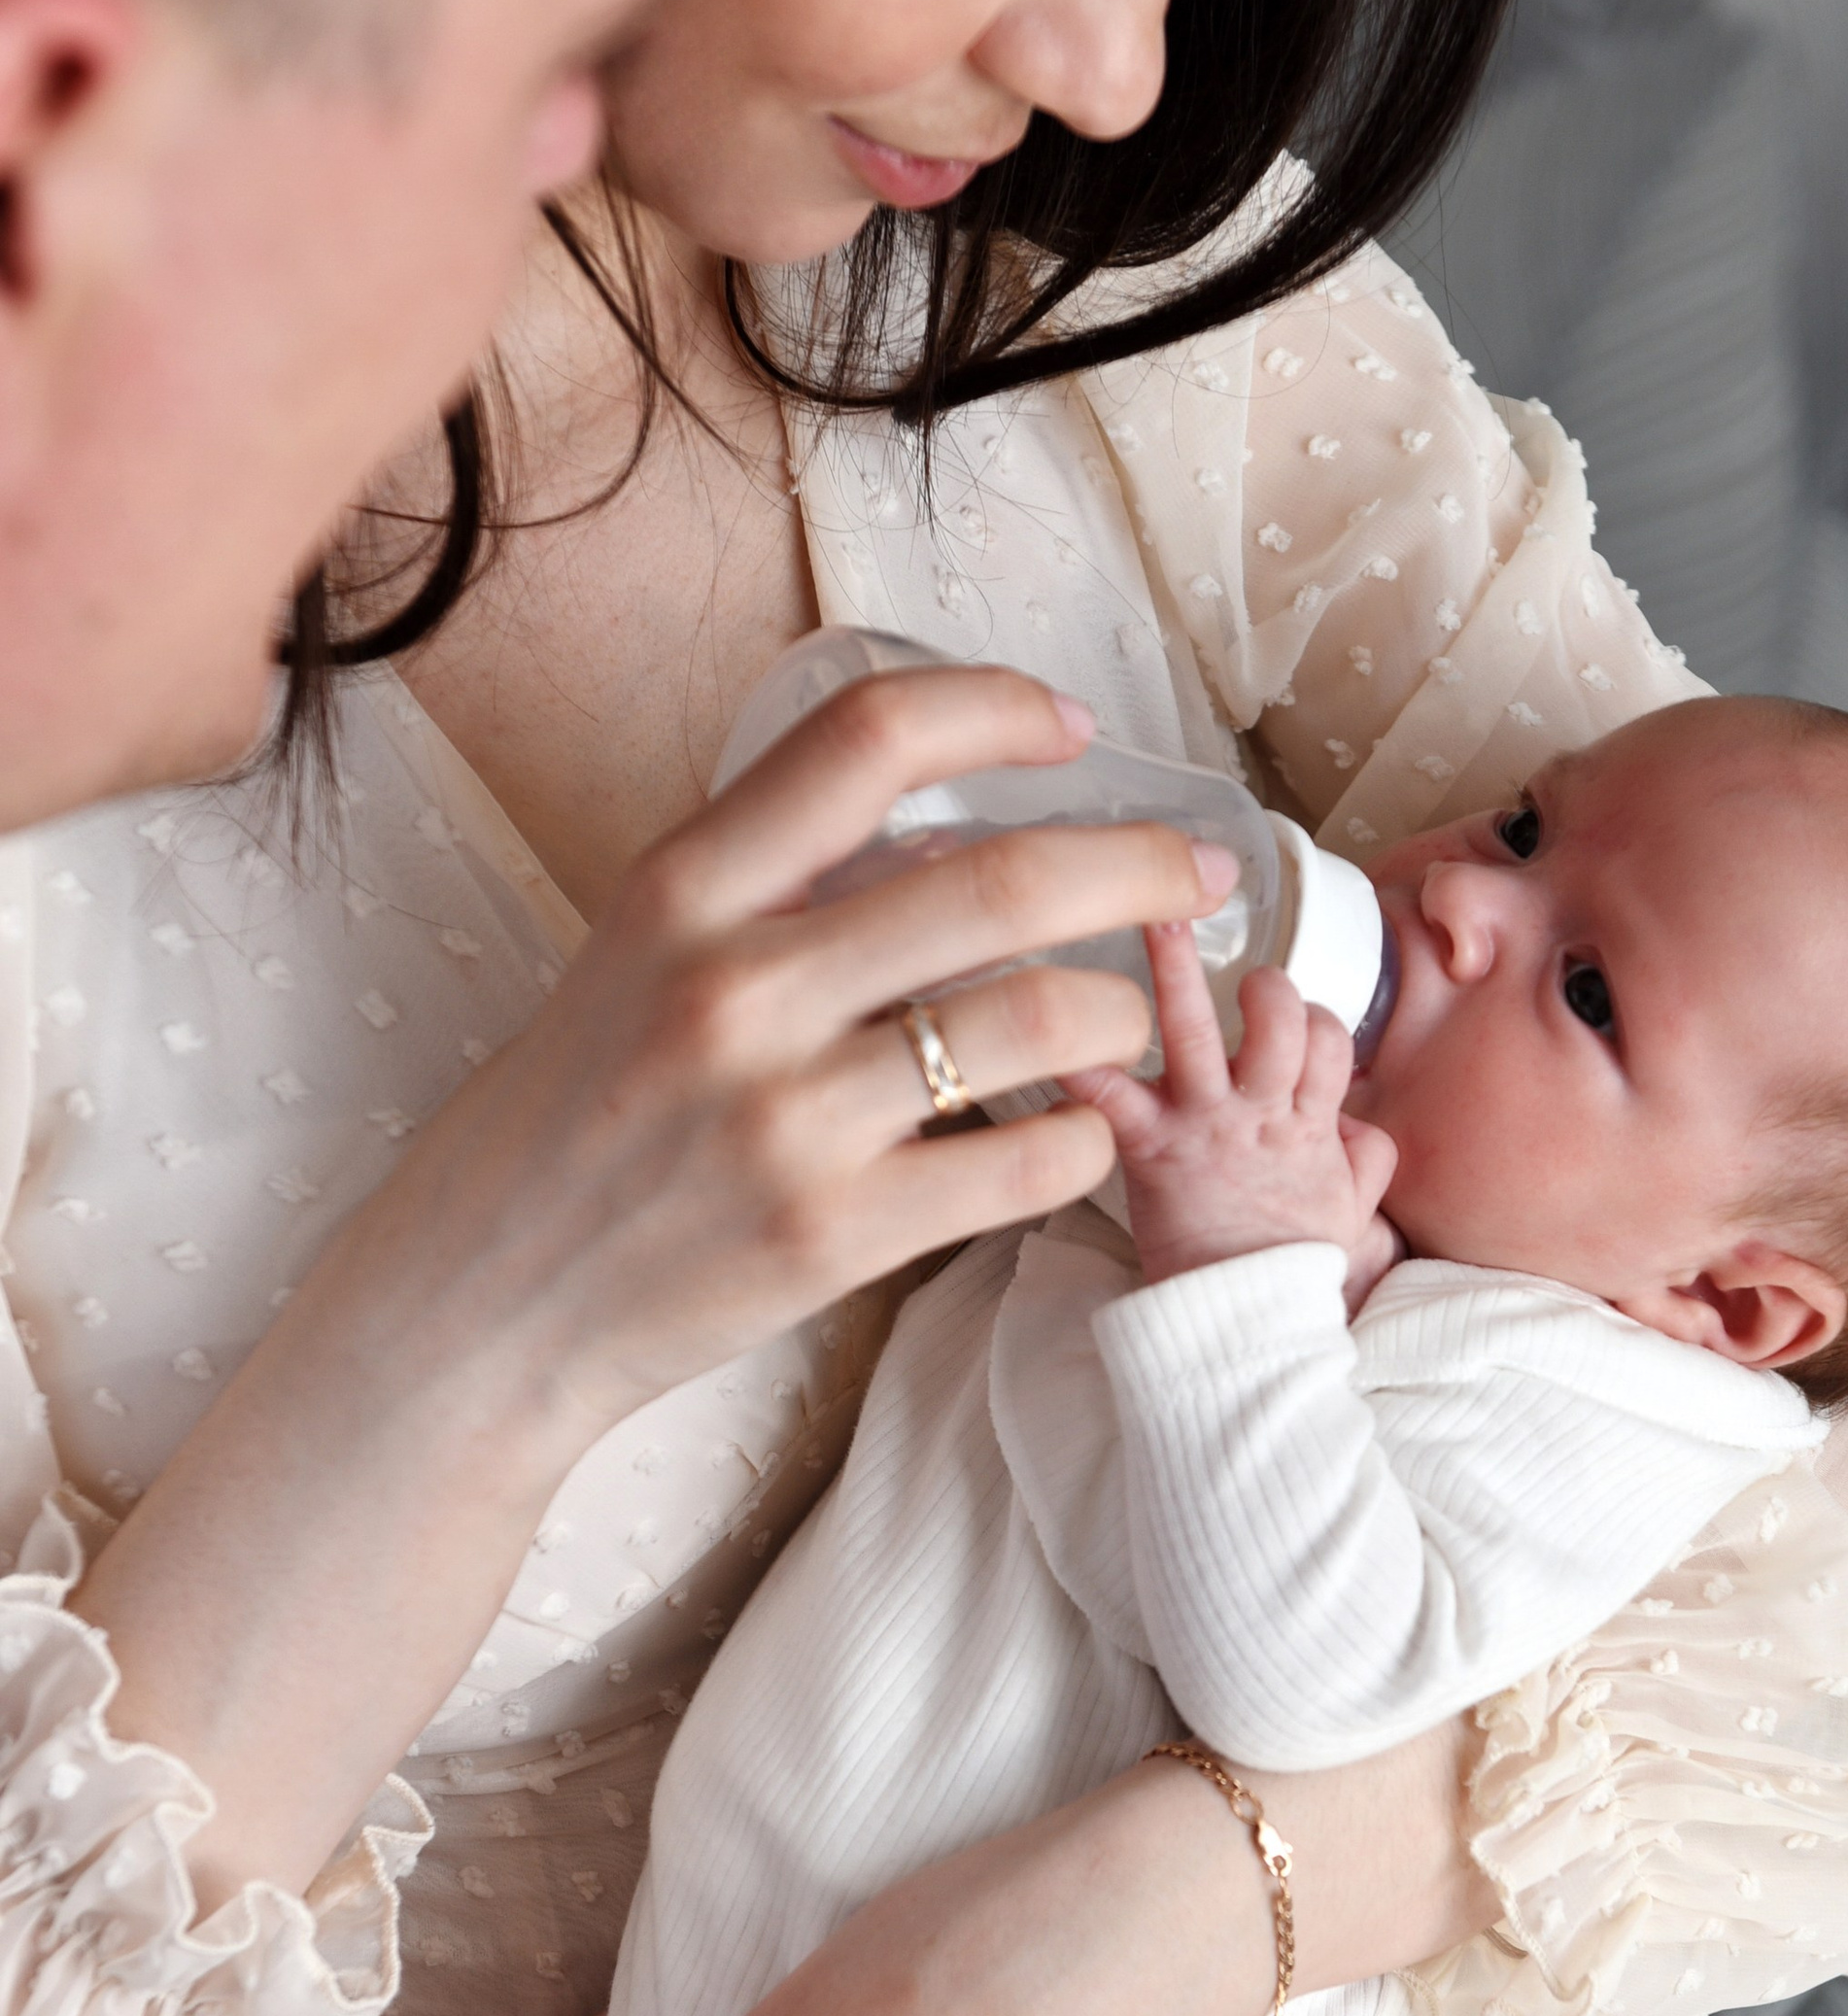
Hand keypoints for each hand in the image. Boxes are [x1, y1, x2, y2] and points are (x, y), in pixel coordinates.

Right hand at [77, 665, 1231, 1904]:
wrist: (479, 1307)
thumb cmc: (571, 1123)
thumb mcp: (632, 962)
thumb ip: (768, 891)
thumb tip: (943, 826)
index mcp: (680, 892)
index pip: (868, 735)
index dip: (999, 708)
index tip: (1070, 726)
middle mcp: (735, 988)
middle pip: (1001, 882)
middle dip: (1138, 864)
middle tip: (1198, 870)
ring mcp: (787, 1118)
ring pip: (1038, 1022)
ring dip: (1118, 1013)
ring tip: (1128, 1020)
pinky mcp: (832, 1236)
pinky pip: (1028, 1163)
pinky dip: (1082, 1141)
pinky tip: (1071, 1134)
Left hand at [1071, 922, 1397, 1293]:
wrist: (1248, 1325)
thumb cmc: (1292, 1267)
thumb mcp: (1355, 1210)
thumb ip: (1365, 1155)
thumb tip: (1356, 1119)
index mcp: (1307, 1121)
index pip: (1329, 1038)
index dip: (1316, 1020)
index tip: (1294, 1026)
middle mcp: (1258, 1110)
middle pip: (1280, 1018)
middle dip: (1269, 986)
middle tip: (1248, 976)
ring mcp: (1204, 1123)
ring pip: (1201, 1030)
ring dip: (1175, 970)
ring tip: (1157, 916)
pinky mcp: (1151, 1150)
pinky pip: (1111, 1097)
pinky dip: (1081, 1068)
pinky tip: (1058, 1034)